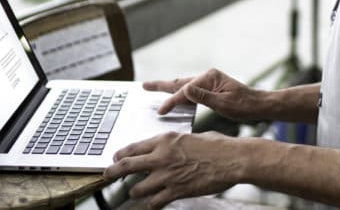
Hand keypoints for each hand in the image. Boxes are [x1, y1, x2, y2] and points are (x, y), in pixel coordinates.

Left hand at [104, 131, 240, 208]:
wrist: (232, 159)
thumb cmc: (218, 146)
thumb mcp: (192, 137)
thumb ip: (176, 143)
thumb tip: (171, 147)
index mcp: (166, 140)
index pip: (134, 147)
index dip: (121, 154)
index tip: (116, 158)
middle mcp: (162, 157)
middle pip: (127, 166)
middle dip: (113, 172)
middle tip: (107, 175)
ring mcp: (167, 176)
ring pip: (137, 188)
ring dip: (135, 191)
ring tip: (135, 192)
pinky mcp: (176, 191)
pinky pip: (155, 202)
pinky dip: (152, 205)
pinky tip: (152, 205)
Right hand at [144, 69, 263, 119]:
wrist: (258, 106)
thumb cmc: (244, 105)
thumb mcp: (224, 103)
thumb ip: (204, 97)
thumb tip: (186, 89)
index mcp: (210, 77)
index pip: (185, 90)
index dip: (172, 101)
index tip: (160, 111)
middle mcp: (208, 76)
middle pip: (180, 82)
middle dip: (161, 85)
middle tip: (144, 86)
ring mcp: (208, 82)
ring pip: (184, 86)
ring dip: (169, 89)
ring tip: (152, 89)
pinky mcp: (210, 89)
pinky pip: (190, 92)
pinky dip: (179, 95)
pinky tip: (174, 99)